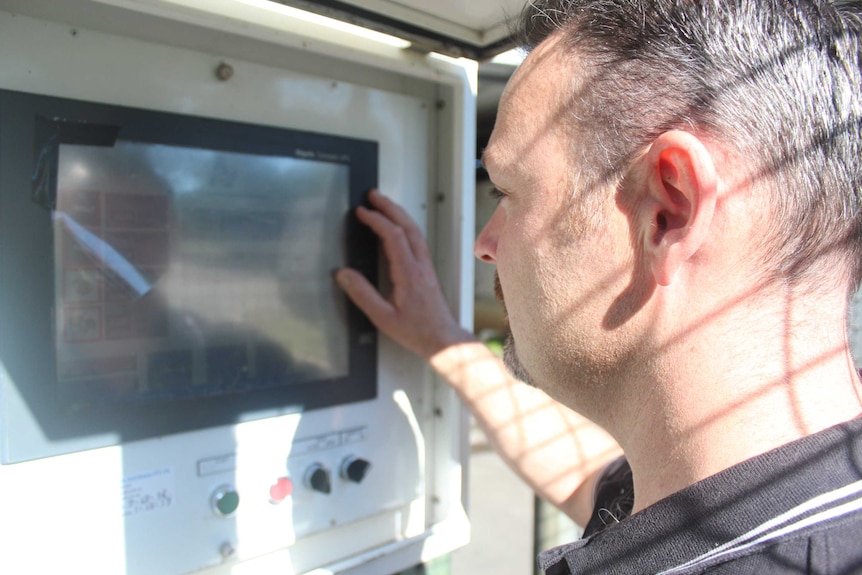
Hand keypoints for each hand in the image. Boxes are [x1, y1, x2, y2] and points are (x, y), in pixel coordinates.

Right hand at [336, 190, 473, 359]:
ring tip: (383, 204)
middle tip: (372, 195)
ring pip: (415, 231)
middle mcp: (420, 265)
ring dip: (398, 214)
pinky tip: (397, 227)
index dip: (376, 220)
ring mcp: (426, 266)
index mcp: (409, 273)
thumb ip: (362, 294)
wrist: (443, 339)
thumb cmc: (417, 331)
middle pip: (407, 226)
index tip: (362, 212)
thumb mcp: (383, 317)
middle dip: (389, 207)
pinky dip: (405, 226)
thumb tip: (344, 274)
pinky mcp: (427, 270)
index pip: (393, 236)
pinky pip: (417, 240)